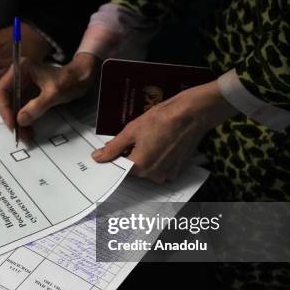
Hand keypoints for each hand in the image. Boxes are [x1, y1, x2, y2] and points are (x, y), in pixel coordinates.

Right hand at [0, 53, 99, 129]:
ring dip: (17, 123)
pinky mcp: (29, 95)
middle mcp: (18, 76)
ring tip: (26, 136)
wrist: (82, 78)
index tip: (12, 123)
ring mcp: (23, 86)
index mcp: (20, 69)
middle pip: (5, 100)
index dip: (4, 108)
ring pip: (13, 107)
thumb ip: (37, 106)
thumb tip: (20, 120)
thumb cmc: (70, 80)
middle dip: (10, 118)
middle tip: (18, 133)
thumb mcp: (54, 93)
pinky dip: (24, 121)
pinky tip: (29, 131)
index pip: (2, 90)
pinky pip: (21, 110)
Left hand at [92, 81, 237, 182]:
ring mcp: (167, 174)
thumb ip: (113, 148)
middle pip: (134, 169)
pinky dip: (159, 158)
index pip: (120, 168)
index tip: (119, 147)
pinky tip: (162, 143)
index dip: (117, 156)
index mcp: (139, 166)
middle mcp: (153, 175)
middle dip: (132, 155)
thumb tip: (97, 158)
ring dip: (146, 157)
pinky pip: (161, 168)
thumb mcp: (131, 131)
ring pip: (148, 169)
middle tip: (138, 138)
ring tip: (152, 139)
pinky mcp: (177, 170)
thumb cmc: (161, 119)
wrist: (191, 115)